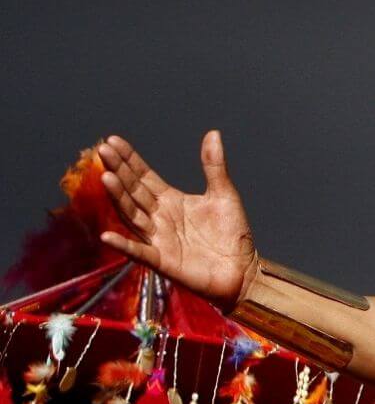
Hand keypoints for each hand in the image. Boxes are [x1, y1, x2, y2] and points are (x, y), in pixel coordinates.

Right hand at [96, 131, 257, 305]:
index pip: (143, 177)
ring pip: (132, 215)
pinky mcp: (163, 261)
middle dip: (118, 170)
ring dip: (118, 198)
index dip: (129, 160)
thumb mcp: (224, 194)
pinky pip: (139, 252)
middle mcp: (159, 218)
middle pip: (133, 191)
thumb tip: (213, 133)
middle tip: (103, 149)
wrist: (243, 270)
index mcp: (170, 201)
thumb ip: (214, 166)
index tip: (113, 141)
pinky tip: (106, 236)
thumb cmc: (232, 234)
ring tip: (106, 176)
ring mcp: (158, 239)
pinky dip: (124, 245)